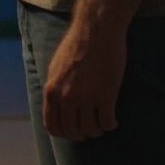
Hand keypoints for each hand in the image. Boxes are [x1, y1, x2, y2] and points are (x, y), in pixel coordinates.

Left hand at [43, 22, 125, 140]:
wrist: (96, 30)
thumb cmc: (77, 46)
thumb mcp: (55, 67)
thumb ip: (55, 88)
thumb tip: (56, 106)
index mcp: (51, 90)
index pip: (53, 126)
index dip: (64, 134)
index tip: (73, 132)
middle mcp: (66, 97)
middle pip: (73, 131)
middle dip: (82, 134)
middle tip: (91, 128)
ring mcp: (86, 98)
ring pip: (91, 129)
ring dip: (97, 130)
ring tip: (102, 122)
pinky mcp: (106, 95)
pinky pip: (107, 123)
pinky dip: (111, 125)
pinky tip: (113, 120)